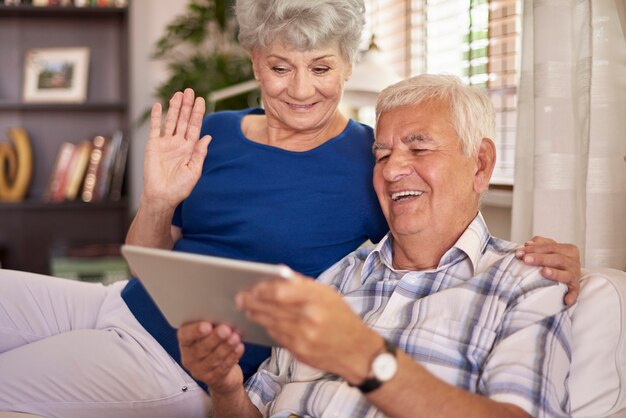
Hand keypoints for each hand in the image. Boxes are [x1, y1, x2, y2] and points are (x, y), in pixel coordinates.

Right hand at [143, 88, 211, 210]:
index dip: (198, 113)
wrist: (162, 196)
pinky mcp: (153, 145)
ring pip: (171, 121)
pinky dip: (156, 117)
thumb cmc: (180, 187)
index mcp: (190, 148)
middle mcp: (178, 143)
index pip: (195, 126)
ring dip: (174, 107)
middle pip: (184, 120)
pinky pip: (155, 128)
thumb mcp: (194, 170)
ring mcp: (166, 143)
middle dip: (187, 106)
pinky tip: (158, 105)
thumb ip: (200, 153)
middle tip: (190, 91)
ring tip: (178, 94)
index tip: (201, 100)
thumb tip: (208, 137)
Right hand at [178, 321, 244, 393]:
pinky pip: (223, 367)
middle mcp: (189, 357)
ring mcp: (199, 370)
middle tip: (226, 329)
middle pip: (201, 348)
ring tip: (235, 337)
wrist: (220, 371)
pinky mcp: (212, 379)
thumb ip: (212, 325)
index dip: (195, 331)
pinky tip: (239, 348)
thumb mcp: (209, 333)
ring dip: (226, 347)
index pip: (185, 335)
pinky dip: (232, 356)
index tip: (207, 326)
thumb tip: (223, 313)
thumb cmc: (214, 344)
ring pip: (213, 358)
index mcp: (185, 342)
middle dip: (215, 338)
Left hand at [236, 275, 380, 383]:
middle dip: (253, 302)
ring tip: (246, 308)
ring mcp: (304, 336)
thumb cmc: (342, 318)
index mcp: (318, 298)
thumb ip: (303, 285)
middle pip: (272, 308)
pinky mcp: (300, 351)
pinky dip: (267, 328)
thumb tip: (279, 274)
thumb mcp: (328, 295)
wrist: (357, 352)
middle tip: (241, 297)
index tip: (253, 286)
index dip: (263, 289)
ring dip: (255, 315)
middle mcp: (310, 317)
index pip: (281, 291)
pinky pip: (276, 337)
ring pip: (270, 323)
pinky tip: (261, 322)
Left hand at [516, 236, 580, 304]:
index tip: (520, 252)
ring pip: (566, 273)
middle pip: (557, 258)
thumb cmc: (556, 259)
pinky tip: (566, 300)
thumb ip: (539, 244)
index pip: (550, 246)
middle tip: (526, 259)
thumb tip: (528, 244)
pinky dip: (571, 296)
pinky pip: (575, 292)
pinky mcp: (575, 287)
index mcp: (568, 250)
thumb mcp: (549, 249)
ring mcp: (575, 274)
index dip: (534, 248)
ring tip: (544, 272)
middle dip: (540, 258)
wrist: (570, 273)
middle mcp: (573, 261)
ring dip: (554, 273)